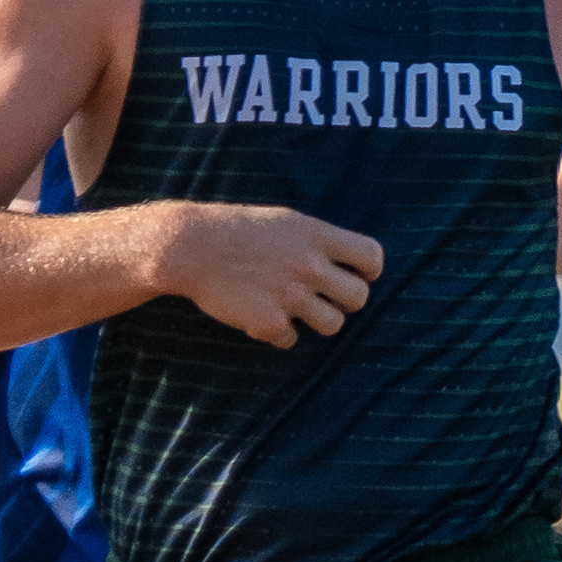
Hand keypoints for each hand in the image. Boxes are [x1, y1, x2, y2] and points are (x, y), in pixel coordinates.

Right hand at [169, 204, 384, 346]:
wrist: (190, 247)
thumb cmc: (238, 230)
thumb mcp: (285, 221)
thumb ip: (318, 240)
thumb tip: (350, 264)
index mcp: (316, 235)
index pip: (371, 257)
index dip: (367, 270)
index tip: (354, 274)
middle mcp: (310, 265)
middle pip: (359, 298)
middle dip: (345, 300)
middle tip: (322, 296)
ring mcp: (291, 296)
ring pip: (334, 325)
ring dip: (317, 320)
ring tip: (292, 307)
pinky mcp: (269, 322)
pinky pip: (292, 340)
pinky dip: (278, 333)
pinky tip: (260, 314)